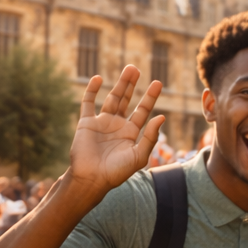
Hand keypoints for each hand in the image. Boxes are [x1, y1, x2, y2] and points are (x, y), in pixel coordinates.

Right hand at [68, 67, 165, 196]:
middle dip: (131, 85)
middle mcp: (116, 126)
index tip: (158, 83)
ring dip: (119, 84)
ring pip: (111, 98)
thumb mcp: (138, 156)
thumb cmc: (116, 172)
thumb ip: (150, 137)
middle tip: (136, 69)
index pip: (142, 111)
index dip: (150, 97)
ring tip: (128, 69)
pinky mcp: (86, 123)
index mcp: (130, 133)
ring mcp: (101, 123)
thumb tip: (161, 117)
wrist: (92, 179)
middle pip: (126, 100)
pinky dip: (91, 91)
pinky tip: (98, 79)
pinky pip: (88, 103)